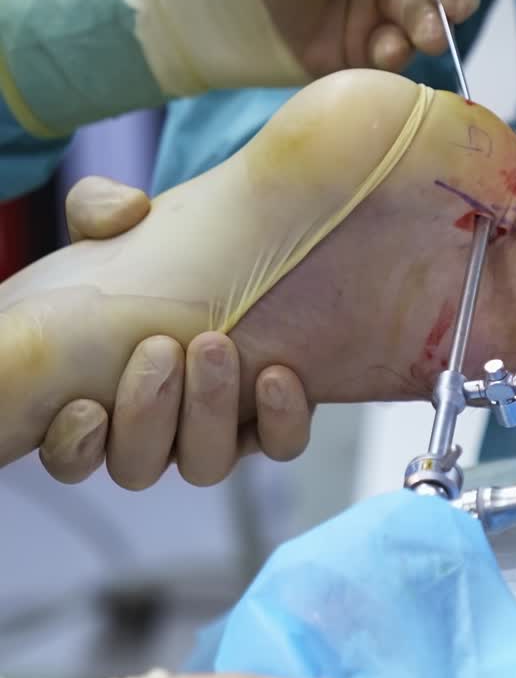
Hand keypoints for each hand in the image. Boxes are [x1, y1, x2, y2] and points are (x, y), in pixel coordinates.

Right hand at [39, 176, 311, 487]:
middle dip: (145, 411)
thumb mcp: (123, 225)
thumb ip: (99, 212)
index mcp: (97, 396)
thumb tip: (124, 213)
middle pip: (137, 465)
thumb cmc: (165, 252)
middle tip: (161, 347)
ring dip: (208, 411)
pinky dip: (280, 421)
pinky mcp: (272, 417)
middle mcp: (156, 427)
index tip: (88, 404)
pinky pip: (279, 446)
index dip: (75, 445)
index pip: (73, 454)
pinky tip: (277, 376)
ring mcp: (217, 427)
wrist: (257, 254)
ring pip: (205, 463)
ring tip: (216, 345)